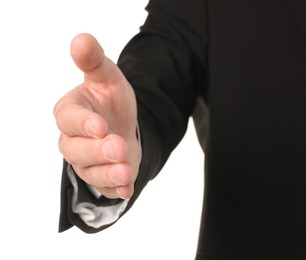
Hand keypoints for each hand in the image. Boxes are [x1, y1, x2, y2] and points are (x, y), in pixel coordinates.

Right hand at [53, 33, 140, 198]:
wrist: (123, 123)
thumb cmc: (110, 101)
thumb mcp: (107, 77)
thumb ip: (94, 62)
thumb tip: (81, 39)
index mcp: (71, 113)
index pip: (68, 119)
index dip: (83, 123)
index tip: (100, 125)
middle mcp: (74, 140)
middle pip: (76, 150)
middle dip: (97, 150)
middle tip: (117, 147)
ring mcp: (87, 161)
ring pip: (91, 172)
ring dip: (108, 173)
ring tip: (125, 171)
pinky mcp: (103, 176)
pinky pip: (106, 187)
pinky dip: (116, 189)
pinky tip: (127, 188)